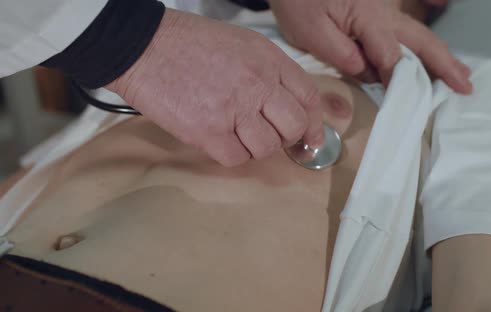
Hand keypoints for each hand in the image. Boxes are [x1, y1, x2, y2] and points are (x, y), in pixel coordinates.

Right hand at [106, 9, 323, 166]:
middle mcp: (257, 84)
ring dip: (256, 146)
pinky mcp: (208, 132)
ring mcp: (234, 109)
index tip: (311, 137)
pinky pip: (237, 158)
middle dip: (287, 137)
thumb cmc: (188, 44)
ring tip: (237, 133)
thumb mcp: (242, 44)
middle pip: (295, 126)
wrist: (142, 46)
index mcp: (268, 60)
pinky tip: (219, 138)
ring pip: (268, 147)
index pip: (308, 98)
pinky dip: (232, 154)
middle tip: (270, 135)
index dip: (314, 123)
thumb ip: (268, 72)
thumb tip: (286, 104)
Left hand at [268, 0, 471, 93]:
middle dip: (445, 64)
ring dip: (440, 55)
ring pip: (418, 34)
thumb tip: (371, 74)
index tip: (406, 103)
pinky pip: (407, 29)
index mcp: (368, 17)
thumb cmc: (298, 1)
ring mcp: (385, 8)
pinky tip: (434, 54)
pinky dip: (423, 45)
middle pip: (420, 41)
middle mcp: (384, 11)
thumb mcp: (311, 32)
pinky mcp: (379, 10)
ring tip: (460, 75)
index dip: (399, 82)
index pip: (391, 57)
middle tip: (466, 86)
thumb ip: (342, 54)